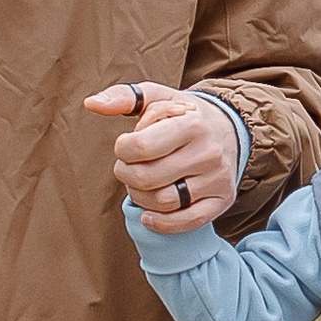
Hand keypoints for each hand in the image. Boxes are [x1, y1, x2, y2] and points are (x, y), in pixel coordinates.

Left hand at [85, 81, 243, 231]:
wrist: (228, 128)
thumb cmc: (183, 115)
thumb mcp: (157, 97)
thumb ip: (123, 97)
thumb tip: (92, 104)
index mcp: (192, 124)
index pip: (141, 147)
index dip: (123, 149)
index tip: (126, 145)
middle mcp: (208, 152)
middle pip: (148, 178)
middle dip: (126, 174)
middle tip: (128, 166)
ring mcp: (217, 179)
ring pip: (163, 202)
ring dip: (140, 197)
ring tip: (141, 183)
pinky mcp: (221, 200)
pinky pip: (187, 222)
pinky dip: (161, 223)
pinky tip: (148, 214)